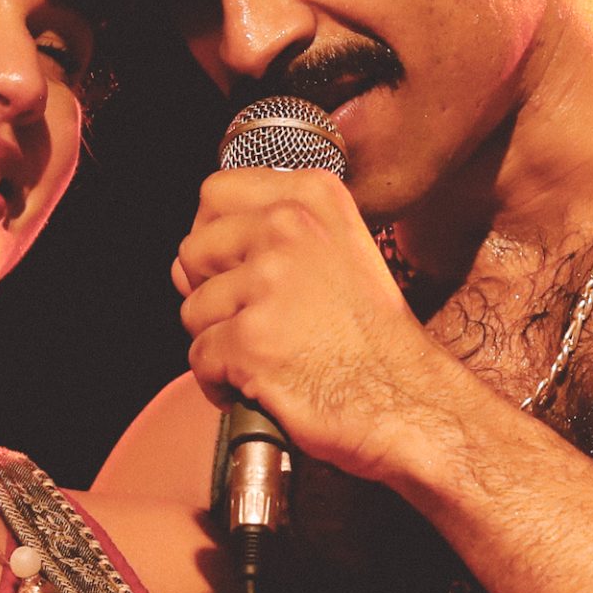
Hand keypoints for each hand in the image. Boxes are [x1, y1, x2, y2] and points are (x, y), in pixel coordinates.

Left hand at [173, 165, 450, 478]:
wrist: (406, 400)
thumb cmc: (372, 336)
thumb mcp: (338, 248)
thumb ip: (270, 235)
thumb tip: (185, 258)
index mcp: (310, 197)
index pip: (216, 193)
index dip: (217, 238)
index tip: (242, 270)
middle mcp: (288, 227)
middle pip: (193, 251)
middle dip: (211, 292)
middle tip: (259, 321)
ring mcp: (268, 282)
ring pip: (192, 309)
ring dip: (218, 341)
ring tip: (268, 356)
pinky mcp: (250, 340)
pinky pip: (198, 358)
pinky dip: (220, 382)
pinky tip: (260, 385)